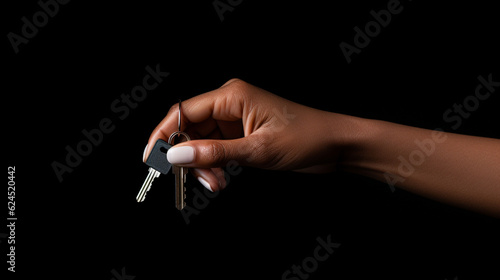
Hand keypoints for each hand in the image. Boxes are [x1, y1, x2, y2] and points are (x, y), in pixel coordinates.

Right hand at [144, 79, 359, 191]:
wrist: (334, 145)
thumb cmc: (305, 137)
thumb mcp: (257, 149)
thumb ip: (215, 153)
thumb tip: (177, 155)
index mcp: (232, 96)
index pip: (184, 112)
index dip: (164, 134)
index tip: (152, 158)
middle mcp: (230, 104)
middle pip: (190, 128)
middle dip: (188, 156)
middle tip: (195, 180)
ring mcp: (235, 120)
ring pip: (201, 142)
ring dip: (202, 165)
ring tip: (215, 184)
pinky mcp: (241, 134)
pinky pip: (216, 149)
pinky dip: (214, 165)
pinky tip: (221, 179)